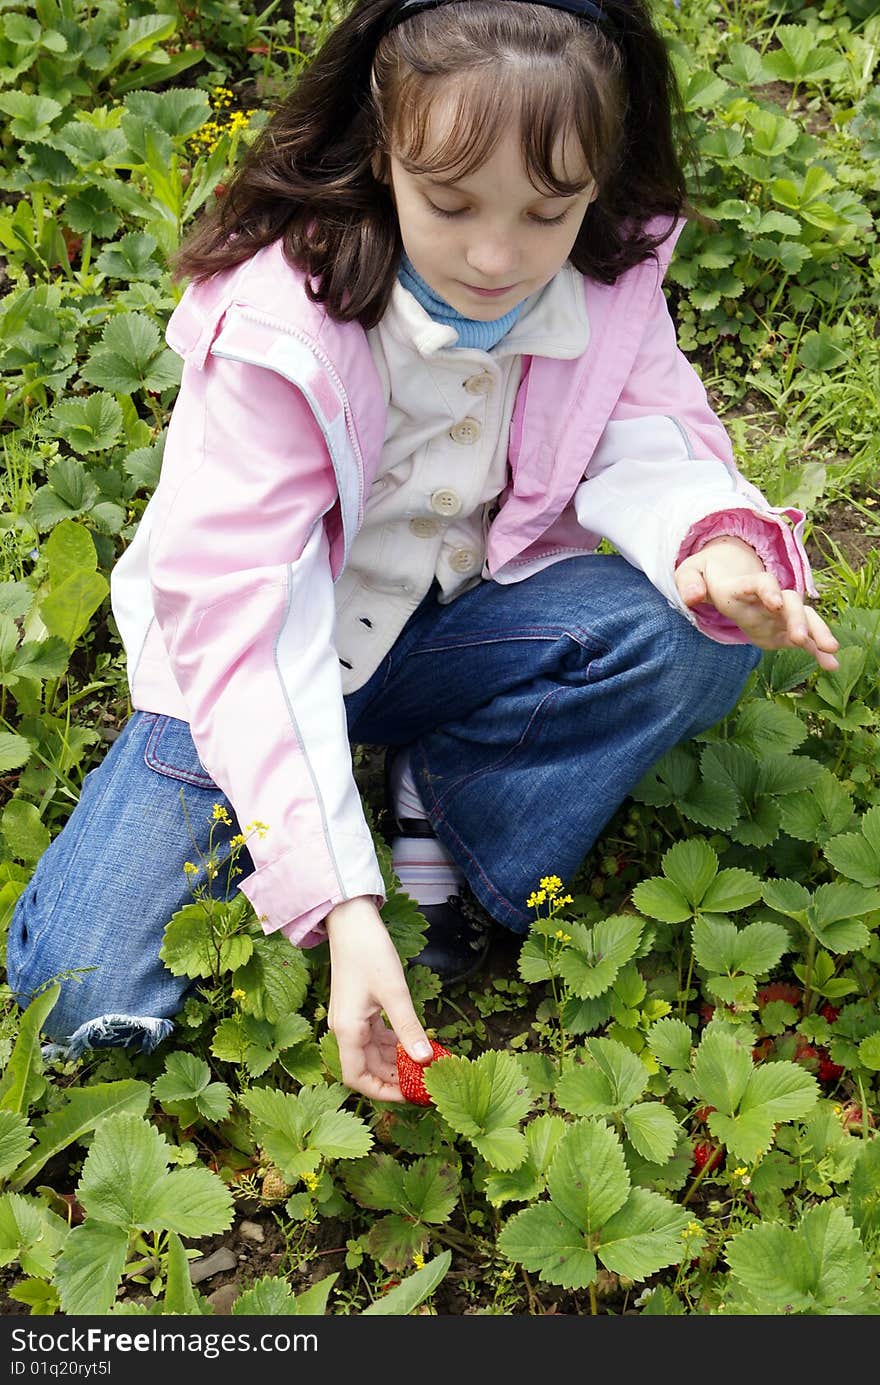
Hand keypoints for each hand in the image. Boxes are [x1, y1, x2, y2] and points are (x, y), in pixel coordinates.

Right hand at [325, 895, 432, 1100]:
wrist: (352, 922)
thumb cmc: (369, 952)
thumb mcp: (394, 992)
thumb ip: (408, 1029)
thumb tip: (426, 1060)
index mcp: (347, 1031)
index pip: (358, 1078)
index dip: (382, 1092)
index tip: (410, 1095)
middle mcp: (345, 1030)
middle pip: (368, 1069)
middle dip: (396, 1078)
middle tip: (427, 1082)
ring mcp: (351, 1020)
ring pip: (373, 1054)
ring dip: (397, 1061)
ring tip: (426, 1065)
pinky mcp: (359, 1010)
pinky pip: (375, 1037)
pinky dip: (394, 1044)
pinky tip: (415, 1043)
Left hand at [675, 536, 838, 670]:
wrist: (724, 576)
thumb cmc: (705, 575)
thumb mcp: (690, 573)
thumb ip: (688, 583)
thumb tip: (691, 597)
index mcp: (744, 584)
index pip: (760, 583)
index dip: (768, 590)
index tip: (775, 602)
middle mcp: (768, 596)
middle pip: (790, 601)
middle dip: (797, 618)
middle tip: (801, 637)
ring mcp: (779, 613)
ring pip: (804, 618)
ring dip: (817, 633)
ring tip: (831, 652)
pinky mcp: (782, 629)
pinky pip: (804, 639)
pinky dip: (817, 651)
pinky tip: (831, 666)